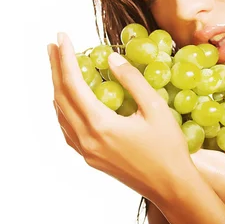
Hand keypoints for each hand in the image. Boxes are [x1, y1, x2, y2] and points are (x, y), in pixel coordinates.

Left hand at [48, 32, 192, 203]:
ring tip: (58, 66)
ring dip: (58, 87)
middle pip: (61, 97)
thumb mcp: (155, 109)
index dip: (65, 58)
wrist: (171, 186)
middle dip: (55, 68)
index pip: (74, 84)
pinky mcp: (91, 158)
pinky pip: (68, 129)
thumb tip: (111, 59)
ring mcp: (86, 151)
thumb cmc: (168, 148)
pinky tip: (69, 99)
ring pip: (62, 114)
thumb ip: (132, 81)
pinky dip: (64, 108)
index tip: (61, 37)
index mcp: (100, 125)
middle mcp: (87, 139)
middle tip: (52, 45)